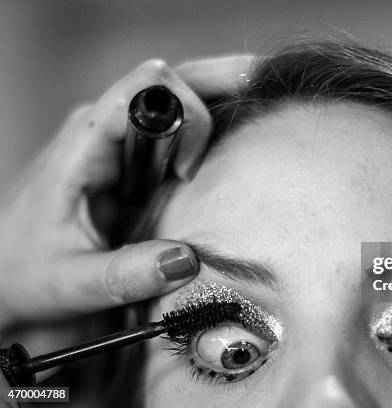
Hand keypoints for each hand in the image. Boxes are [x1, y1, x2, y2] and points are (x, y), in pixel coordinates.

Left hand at [0, 56, 252, 331]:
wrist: (8, 277)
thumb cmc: (23, 272)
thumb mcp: (69, 281)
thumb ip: (125, 273)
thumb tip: (187, 259)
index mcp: (85, 142)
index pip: (145, 90)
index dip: (186, 115)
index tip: (191, 171)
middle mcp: (106, 131)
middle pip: (171, 80)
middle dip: (220, 80)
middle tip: (264, 87)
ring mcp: (123, 143)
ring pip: (178, 98)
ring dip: (220, 98)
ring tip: (263, 102)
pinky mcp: (136, 162)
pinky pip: (178, 129)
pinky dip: (213, 124)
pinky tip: (238, 128)